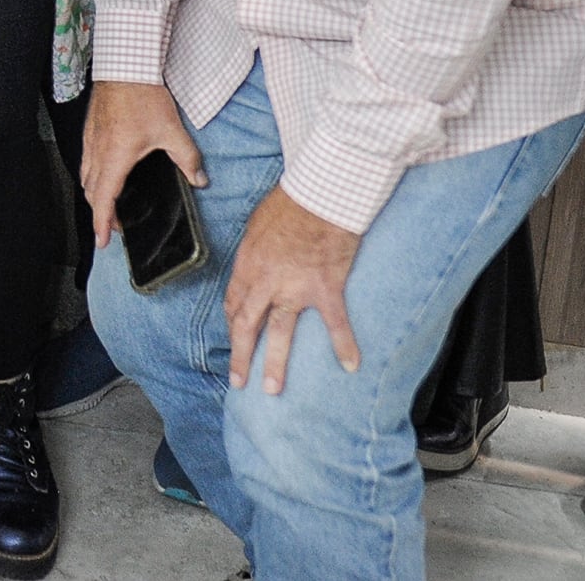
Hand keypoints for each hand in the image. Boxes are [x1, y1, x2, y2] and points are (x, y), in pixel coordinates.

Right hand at [81, 79, 206, 248]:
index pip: (104, 199)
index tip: (102, 241)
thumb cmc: (143, 95)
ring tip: (110, 202)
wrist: (125, 65)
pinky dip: (92, 175)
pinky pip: (85, 160)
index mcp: (116, 157)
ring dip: (95, 194)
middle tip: (115, 225)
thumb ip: (187, 159)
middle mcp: (98, 152)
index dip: (101, 224)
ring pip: (85, 176)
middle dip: (100, 213)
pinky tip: (106, 172)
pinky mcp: (90, 129)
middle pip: (91, 192)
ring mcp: (91, 140)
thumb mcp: (172, 131)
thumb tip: (199, 180)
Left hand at [224, 186, 362, 391]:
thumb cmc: (289, 203)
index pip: (234, 302)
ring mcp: (295, 288)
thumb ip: (257, 250)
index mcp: (248, 265)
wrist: (318, 195)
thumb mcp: (257, 224)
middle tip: (239, 381)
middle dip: (241, 355)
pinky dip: (344, 345)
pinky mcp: (326, 288)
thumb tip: (259, 261)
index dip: (233, 323)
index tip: (235, 338)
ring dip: (275, 363)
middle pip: (247, 324)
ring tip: (272, 389)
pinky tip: (351, 366)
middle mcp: (266, 282)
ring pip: (281, 332)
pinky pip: (335, 323)